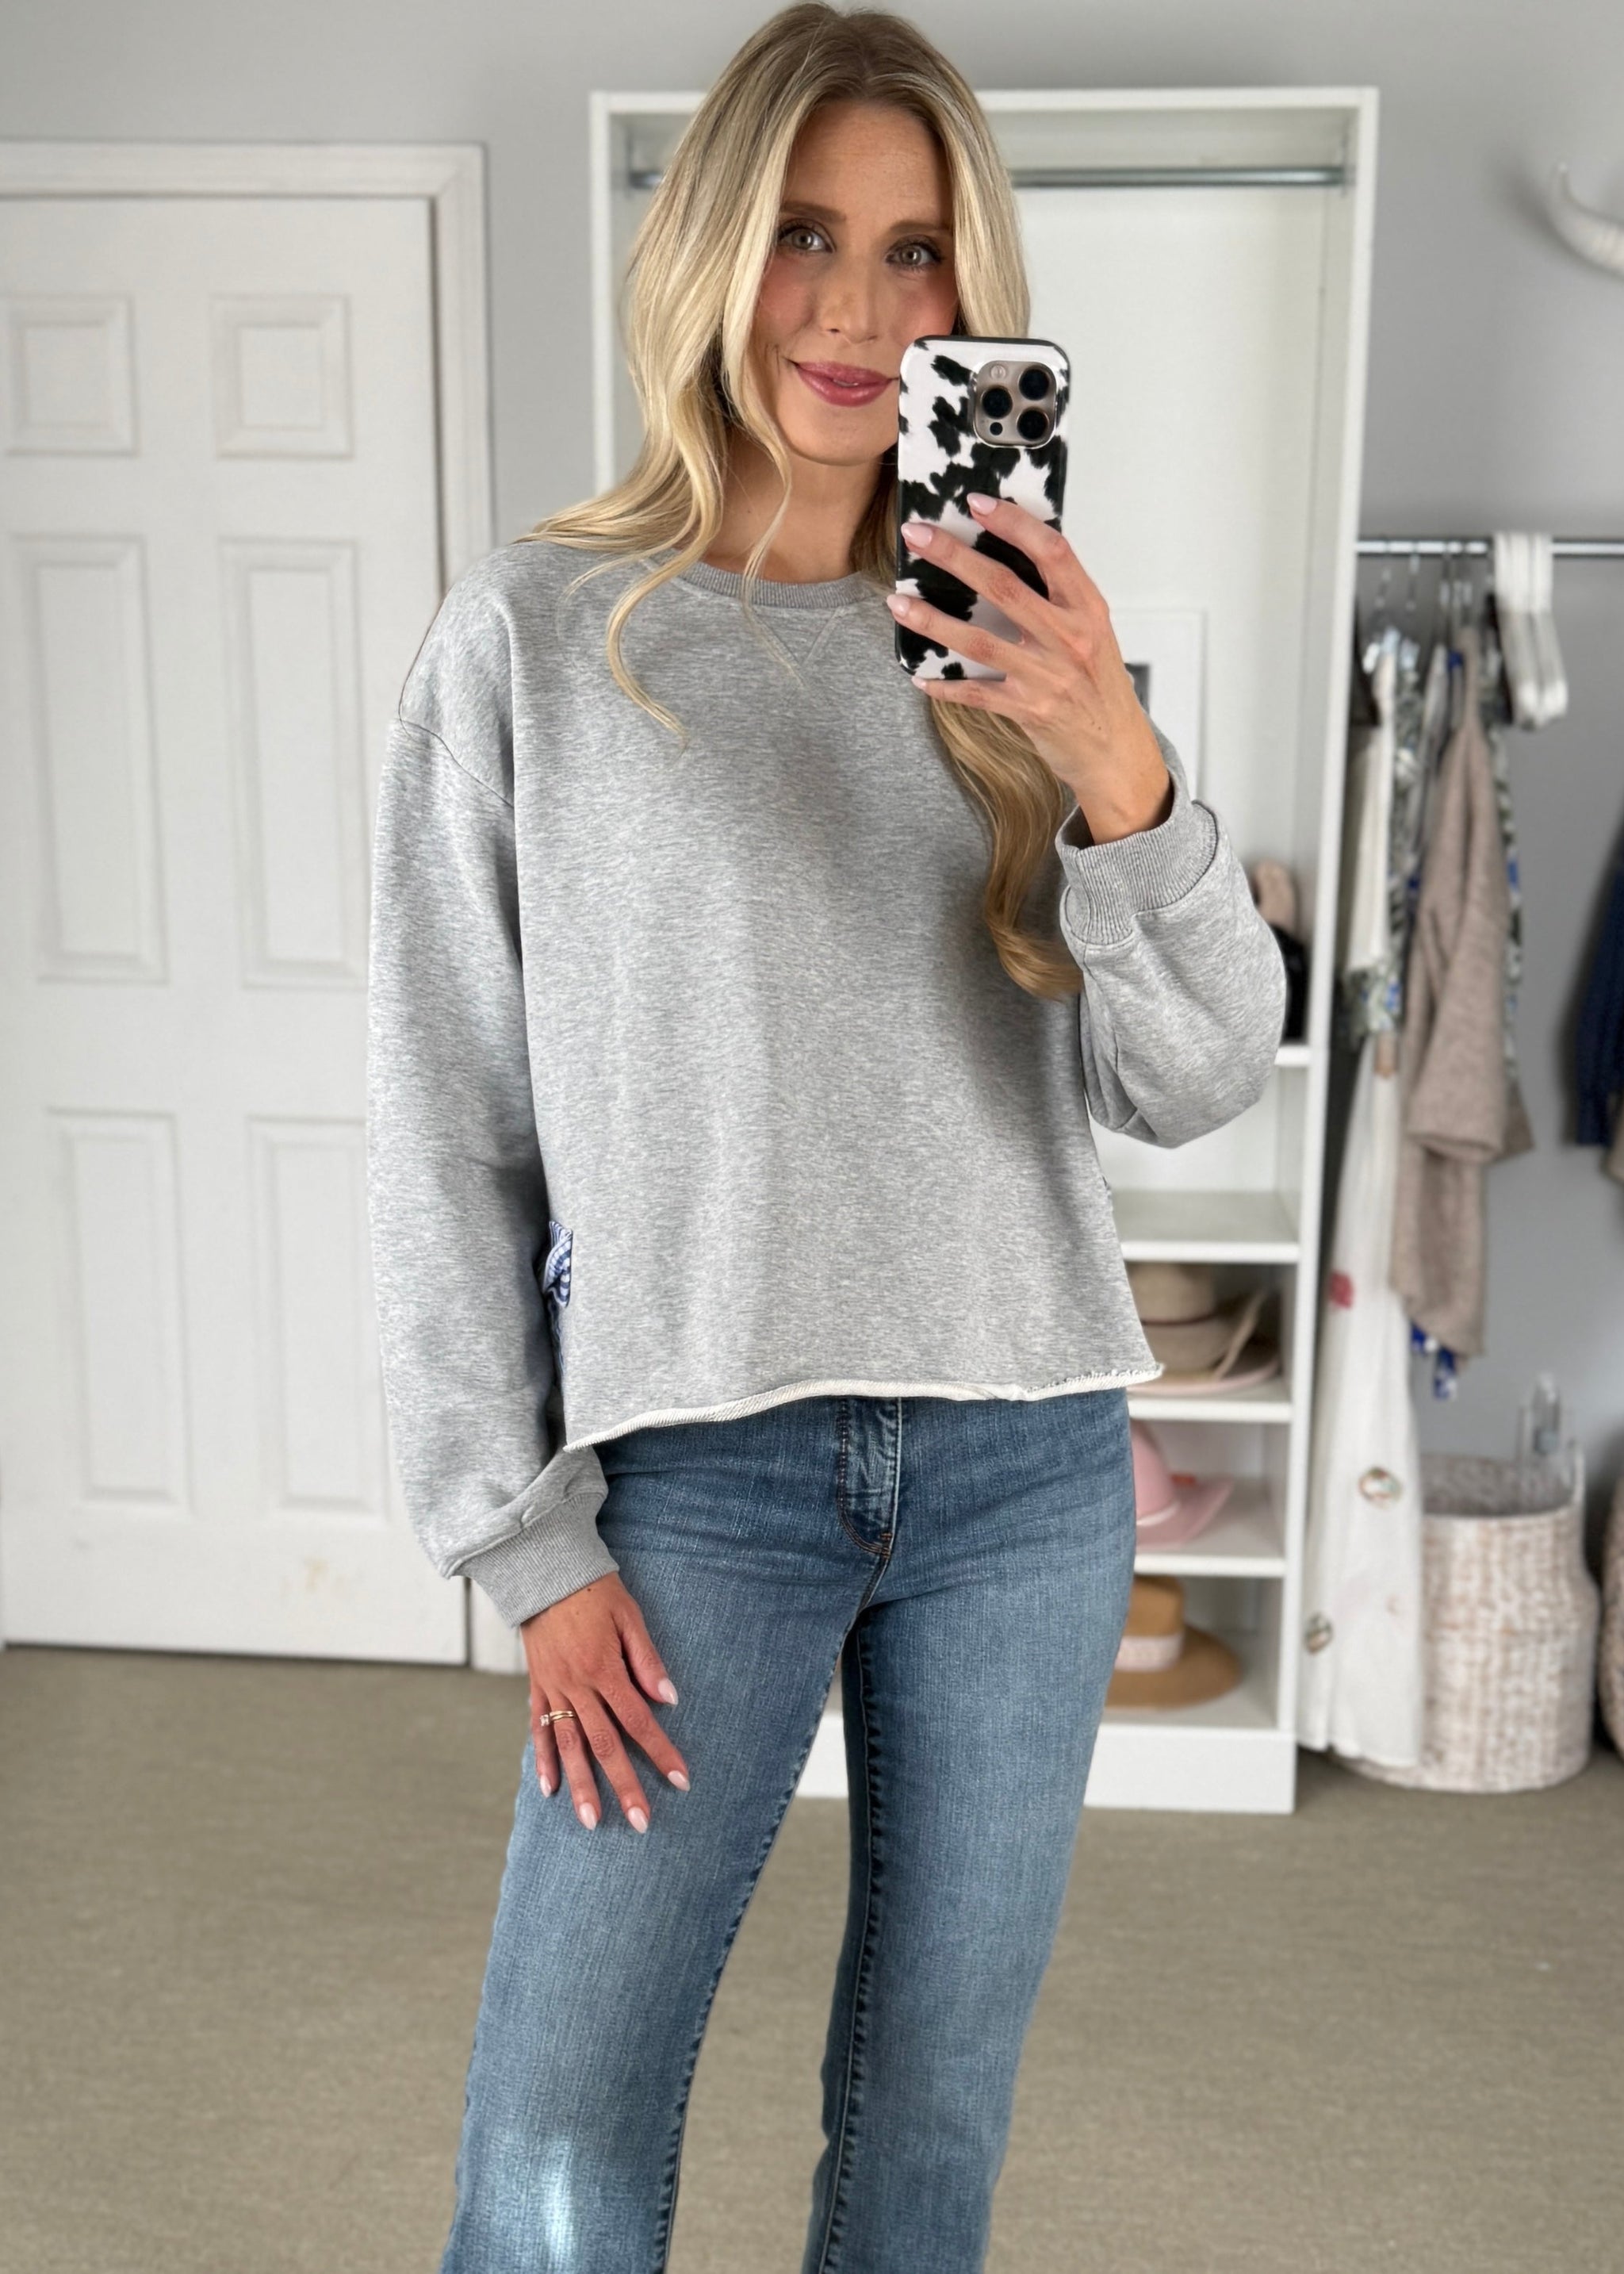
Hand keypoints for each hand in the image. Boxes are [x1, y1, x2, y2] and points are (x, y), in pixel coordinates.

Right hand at [521, 1572, 689, 1831]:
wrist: (544, 1572)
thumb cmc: (594, 1591)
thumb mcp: (629, 1616)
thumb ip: (647, 1660)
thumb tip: (670, 1698)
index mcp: (605, 1669)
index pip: (638, 1721)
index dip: (661, 1752)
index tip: (680, 1780)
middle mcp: (578, 1686)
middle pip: (604, 1745)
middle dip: (624, 1785)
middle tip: (641, 1822)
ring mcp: (553, 1689)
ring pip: (569, 1746)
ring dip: (581, 1786)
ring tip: (592, 1821)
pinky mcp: (537, 1687)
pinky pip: (537, 1729)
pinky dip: (543, 1760)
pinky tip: (549, 1789)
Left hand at [887, 493, 1173, 843]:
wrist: (1115, 748)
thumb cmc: (1098, 684)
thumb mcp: (1092, 631)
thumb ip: (1058, 596)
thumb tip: (1009, 552)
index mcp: (1087, 608)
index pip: (1052, 552)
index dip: (1014, 523)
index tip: (977, 503)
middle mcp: (1069, 638)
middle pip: (1003, 587)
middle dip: (955, 557)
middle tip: (917, 535)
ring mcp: (1048, 676)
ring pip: (978, 641)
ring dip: (932, 620)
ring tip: (897, 602)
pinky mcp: (1028, 710)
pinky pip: (975, 694)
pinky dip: (945, 685)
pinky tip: (919, 675)